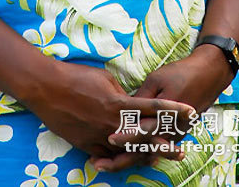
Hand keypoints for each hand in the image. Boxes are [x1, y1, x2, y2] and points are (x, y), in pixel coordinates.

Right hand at [23, 59, 195, 169]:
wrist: (47, 88)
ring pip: (127, 151)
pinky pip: (107, 156)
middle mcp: (113, 124)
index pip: (153, 107)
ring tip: (158, 158)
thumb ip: (122, 94)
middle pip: (145, 137)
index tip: (191, 111)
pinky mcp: (87, 145)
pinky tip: (126, 160)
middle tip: (182, 150)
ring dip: (143, 154)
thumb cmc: (77, 77)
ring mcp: (99, 137)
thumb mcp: (105, 78)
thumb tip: (132, 102)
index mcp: (119, 103)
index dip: (173, 109)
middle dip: (165, 142)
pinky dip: (117, 158)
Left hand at [90, 45, 232, 172]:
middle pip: (143, 150)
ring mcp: (174, 135)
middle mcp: (170, 130)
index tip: (108, 140)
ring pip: (148, 152)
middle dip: (121, 158)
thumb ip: (140, 99)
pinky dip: (139, 152)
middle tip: (99, 162)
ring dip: (128, 158)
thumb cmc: (180, 74)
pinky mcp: (176, 134)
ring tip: (105, 163)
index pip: (142, 131)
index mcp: (164, 116)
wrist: (208, 76)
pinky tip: (123, 154)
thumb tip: (122, 109)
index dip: (125, 136)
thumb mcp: (156, 80)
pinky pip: (155, 146)